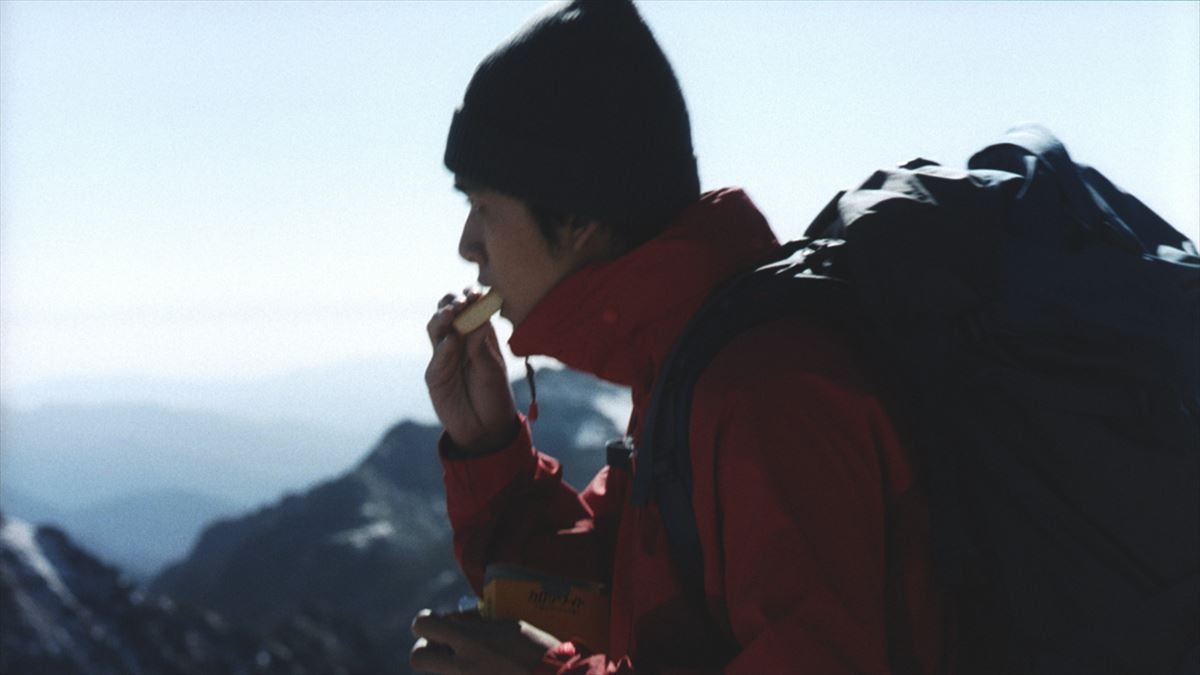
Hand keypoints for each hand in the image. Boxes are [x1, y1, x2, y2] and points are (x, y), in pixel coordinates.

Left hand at [410, 609, 559, 674]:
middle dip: (425, 648)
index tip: (433, 621)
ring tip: (471, 662)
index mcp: (470, 640)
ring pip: (438, 673)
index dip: (425, 621)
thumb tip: (457, 621)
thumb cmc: (537, 650)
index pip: (423, 625)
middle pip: (418, 657)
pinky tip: (484, 672)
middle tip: (441, 646)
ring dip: (447, 665)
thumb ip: (478, 625)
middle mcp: (461, 665)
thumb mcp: (508, 626)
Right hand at [425, 290, 518, 454]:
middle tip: (463, 302)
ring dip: (442, 318)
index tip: (477, 293)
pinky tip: (452, 341)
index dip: (470, 297)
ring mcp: (443, 356)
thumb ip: (481, 343)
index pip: (468, 307)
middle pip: (446, 311)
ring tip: (452, 313)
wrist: (487, 427)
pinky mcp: (434, 375)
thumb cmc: (494, 393)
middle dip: (452, 303)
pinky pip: (437, 356)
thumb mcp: (492, 366)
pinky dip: (444, 347)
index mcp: (476, 333)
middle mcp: (457, 340)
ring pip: (435, 327)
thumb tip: (478, 316)